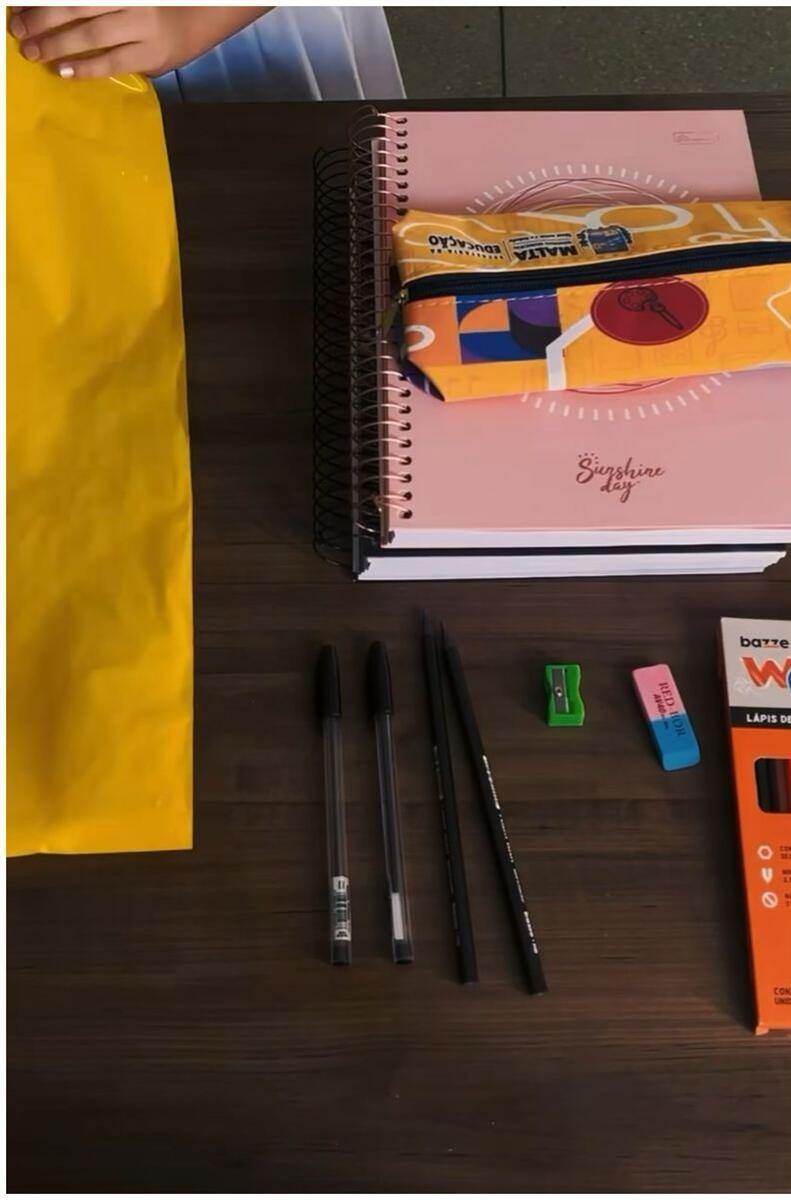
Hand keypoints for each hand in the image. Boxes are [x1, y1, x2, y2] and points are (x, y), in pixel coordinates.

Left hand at [9, 6, 269, 78]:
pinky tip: (64, 70)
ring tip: (34, 52)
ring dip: (58, 44)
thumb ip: (95, 3)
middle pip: (77, 6)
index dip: (47, 0)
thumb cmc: (152, 4)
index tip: (19, 7)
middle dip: (43, 18)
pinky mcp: (151, 55)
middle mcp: (130, 0)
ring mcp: (142, 27)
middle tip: (18, 30)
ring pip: (91, 34)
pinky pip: (112, 62)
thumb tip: (52, 8)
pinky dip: (86, 67)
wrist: (201, 15)